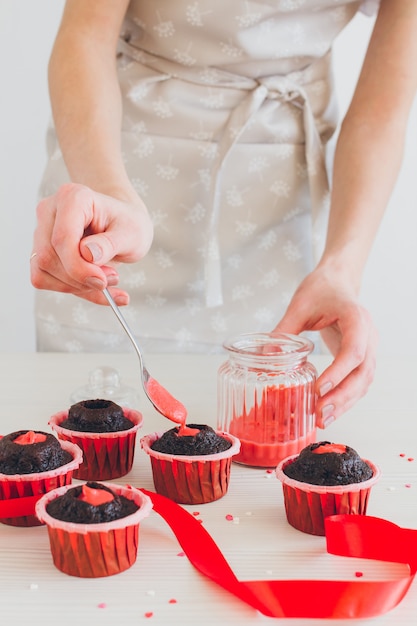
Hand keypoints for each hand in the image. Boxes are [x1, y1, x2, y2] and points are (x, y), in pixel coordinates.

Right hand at [30, 183, 153, 304]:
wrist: (123, 224)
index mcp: (73, 198)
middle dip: (80, 278)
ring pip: (43, 270)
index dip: (78, 266)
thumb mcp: (132, 234)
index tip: (101, 281)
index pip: (62, 238)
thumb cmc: (128, 224)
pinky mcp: (40, 250)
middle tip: (110, 279)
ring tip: (106, 278)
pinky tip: (94, 288)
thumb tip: (87, 254)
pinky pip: (44, 278)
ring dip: (77, 285)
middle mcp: (51, 211)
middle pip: (48, 257)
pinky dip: (72, 289)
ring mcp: (42, 231)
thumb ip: (110, 244)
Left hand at [271, 266, 378, 428]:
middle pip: (363, 372)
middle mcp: (368, 335)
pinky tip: (328, 411)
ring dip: (345, 403)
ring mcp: (369, 348)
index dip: (338, 372)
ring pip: (363, 382)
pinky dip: (345, 398)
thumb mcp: (299, 306)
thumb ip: (284, 331)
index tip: (319, 388)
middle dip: (342, 396)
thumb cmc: (321, 290)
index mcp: (356, 318)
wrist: (337, 282)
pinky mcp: (361, 358)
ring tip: (323, 420)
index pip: (354, 349)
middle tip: (320, 414)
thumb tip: (264, 358)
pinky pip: (358, 382)